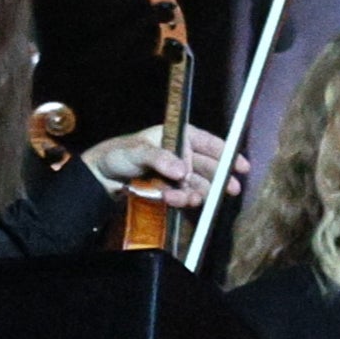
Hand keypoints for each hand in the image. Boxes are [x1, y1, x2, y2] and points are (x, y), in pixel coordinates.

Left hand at [83, 121, 241, 210]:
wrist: (98, 180)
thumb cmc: (117, 155)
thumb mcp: (137, 151)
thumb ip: (161, 158)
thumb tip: (182, 171)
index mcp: (176, 136)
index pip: (207, 142)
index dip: (226, 152)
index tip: (241, 165)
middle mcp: (178, 154)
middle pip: (206, 165)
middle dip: (218, 178)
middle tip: (230, 191)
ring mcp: (173, 173)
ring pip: (195, 183)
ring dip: (198, 192)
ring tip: (195, 200)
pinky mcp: (166, 190)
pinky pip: (181, 195)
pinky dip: (183, 200)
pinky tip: (180, 202)